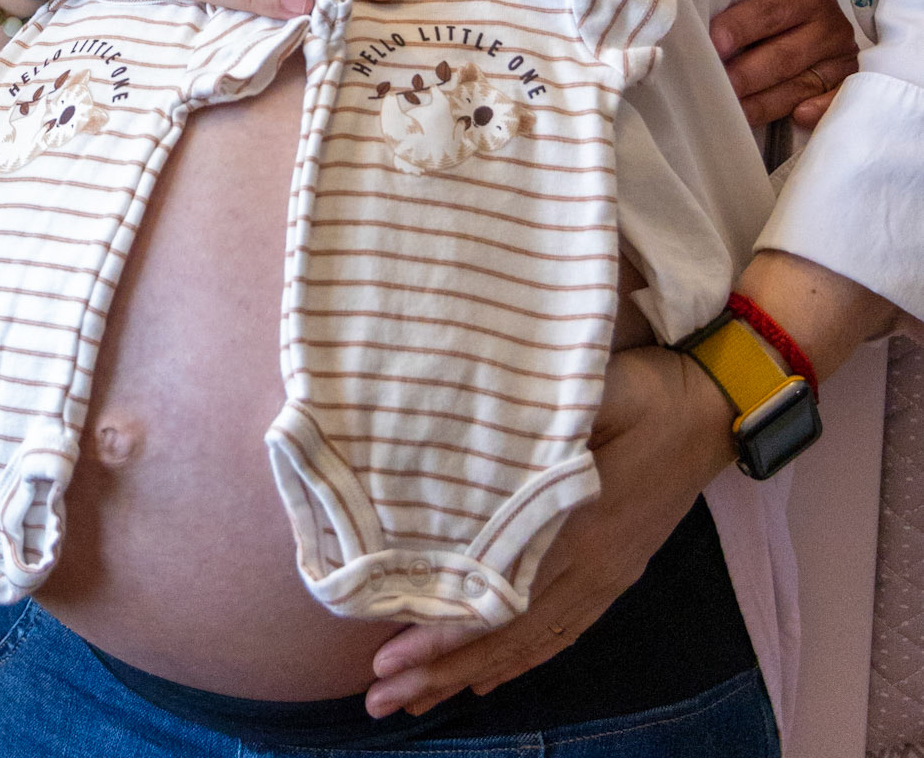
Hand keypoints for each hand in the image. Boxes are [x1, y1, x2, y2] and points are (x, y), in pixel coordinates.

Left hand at [361, 345, 735, 717]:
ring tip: (414, 702)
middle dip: (441, 672)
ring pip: (529, 644)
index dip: (445, 630)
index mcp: (580, 529)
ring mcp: (604, 577)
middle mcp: (591, 568)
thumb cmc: (646, 394)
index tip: (390, 654)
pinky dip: (518, 660)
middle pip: (508, 636)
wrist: (712, 411)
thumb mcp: (593, 390)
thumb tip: (476, 434)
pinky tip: (486, 679)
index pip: (500, 598)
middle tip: (381, 698)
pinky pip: (559, 633)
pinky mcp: (613, 574)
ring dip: (470, 674)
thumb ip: (539, 417)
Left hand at [710, 0, 858, 130]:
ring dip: (763, 101)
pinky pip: (831, 103)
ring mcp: (837, 58)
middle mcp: (827, 25)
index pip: (770, 11)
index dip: (741, 26)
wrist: (811, 6)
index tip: (713, 41)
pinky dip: (814, 111)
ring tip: (730, 110)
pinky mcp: (842, 84)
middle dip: (745, 73)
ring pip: (797, 85)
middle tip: (713, 86)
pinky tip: (794, 117)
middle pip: (781, 56)